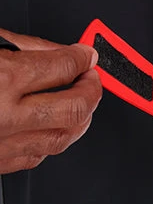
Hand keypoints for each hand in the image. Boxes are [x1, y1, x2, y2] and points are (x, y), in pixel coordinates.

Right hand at [0, 28, 101, 173]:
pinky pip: (37, 156)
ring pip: (63, 138)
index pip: (62, 66)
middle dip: (92, 89)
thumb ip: (22, 47)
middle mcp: (5, 116)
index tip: (87, 55)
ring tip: (80, 101)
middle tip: (91, 78)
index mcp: (0, 79)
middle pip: (75, 107)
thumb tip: (58, 51)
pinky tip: (51, 126)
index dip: (82, 57)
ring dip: (80, 118)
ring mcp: (1, 144)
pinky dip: (51, 139)